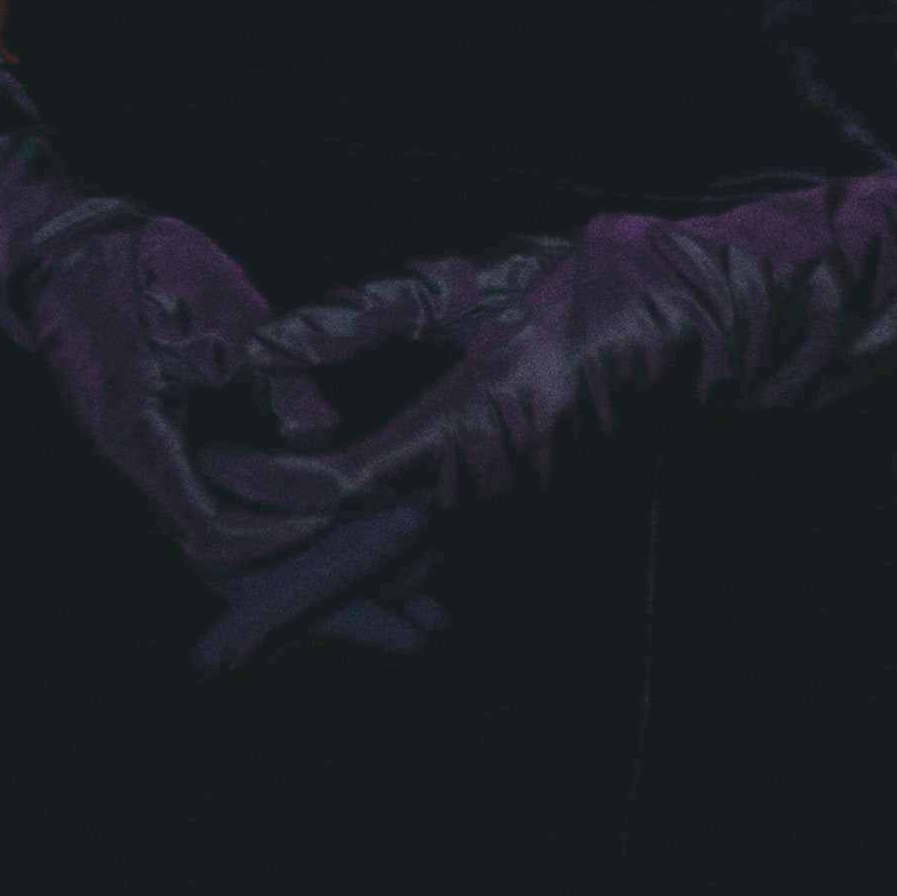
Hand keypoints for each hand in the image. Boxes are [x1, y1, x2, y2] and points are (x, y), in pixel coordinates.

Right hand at [18, 208, 362, 583]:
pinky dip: (239, 488)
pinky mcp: (135, 450)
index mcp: (134, 448)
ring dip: (257, 511)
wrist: (75, 252)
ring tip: (320, 484)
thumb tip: (323, 436)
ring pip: (199, 521)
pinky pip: (191, 493)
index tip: (332, 508)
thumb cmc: (144, 272)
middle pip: (208, 541)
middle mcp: (122, 475)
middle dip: (275, 529)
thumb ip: (274, 384)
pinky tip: (282, 459)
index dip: (278, 535)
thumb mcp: (223, 316)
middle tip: (339, 504)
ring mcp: (123, 467)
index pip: (213, 537)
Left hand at [185, 229, 693, 656]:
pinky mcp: (525, 526)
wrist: (684, 323)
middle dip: (280, 592)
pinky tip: (347, 570)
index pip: (335, 490)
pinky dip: (384, 584)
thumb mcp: (459, 285)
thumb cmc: (572, 289)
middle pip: (356, 573)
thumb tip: (267, 349)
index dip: (265, 482)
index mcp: (460, 436)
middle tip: (212, 610)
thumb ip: (358, 319)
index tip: (215, 460)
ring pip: (397, 585)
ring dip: (327, 594)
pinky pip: (440, 574)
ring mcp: (509, 524)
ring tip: (259, 594)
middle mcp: (482, 501)